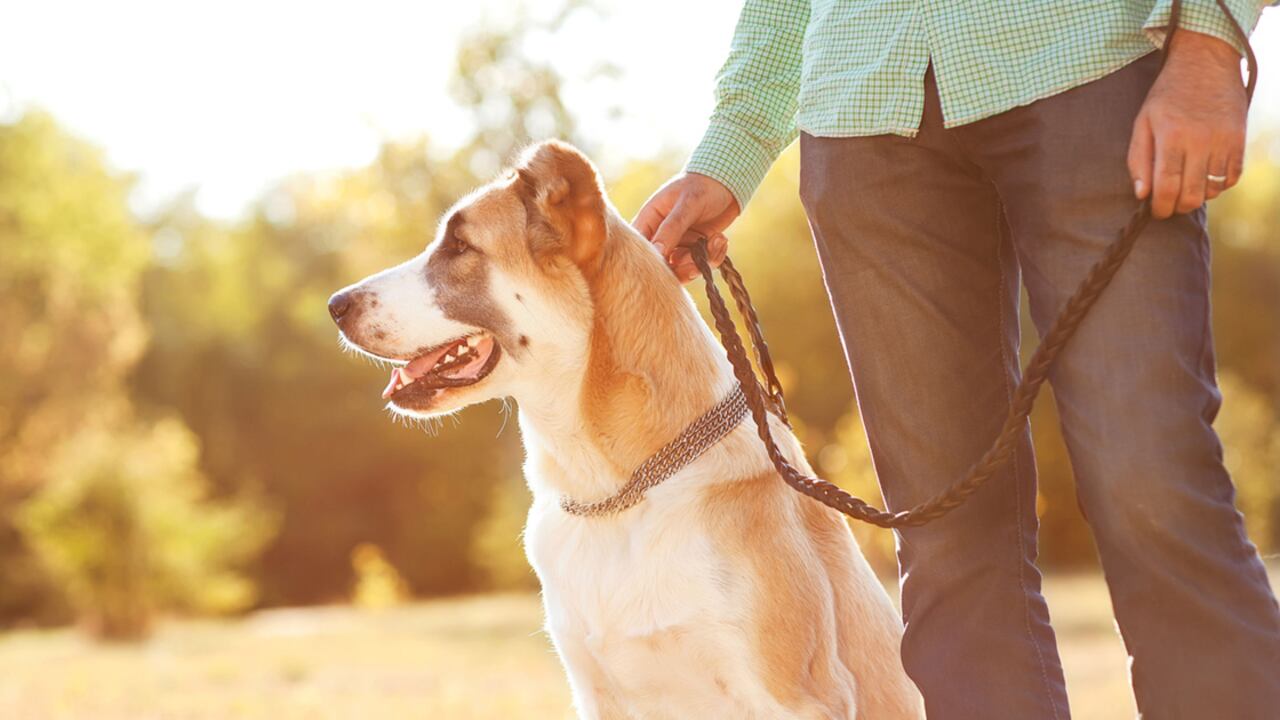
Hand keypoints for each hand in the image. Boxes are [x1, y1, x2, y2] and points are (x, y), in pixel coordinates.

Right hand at [632, 172, 739, 282]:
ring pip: (683, 270)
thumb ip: (671, 229)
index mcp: (648, 222)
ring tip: (717, 240)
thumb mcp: (686, 204)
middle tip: (698, 262)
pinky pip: (700, 265)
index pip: (640, 250)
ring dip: (702, 261)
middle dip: (683, 268)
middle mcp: (660, 237)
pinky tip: (720, 239)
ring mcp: (677, 245)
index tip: (672, 263)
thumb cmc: (701, 186)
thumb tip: (656, 253)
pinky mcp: (694, 250)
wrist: (726, 182)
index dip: (652, 263)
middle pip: (661, 267)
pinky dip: (713, 256)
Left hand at [1128, 30, 1247, 218]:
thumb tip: (1142, 194)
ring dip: (1198, 196)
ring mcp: (1224, 140)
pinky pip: (1232, 177)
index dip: (1160, 206)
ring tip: (1186, 187)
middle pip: (1191, 194)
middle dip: (1177, 207)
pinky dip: (1218, 185)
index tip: (1155, 211)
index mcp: (1171, 136)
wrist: (1205, 63)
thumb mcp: (1143, 121)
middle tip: (1169, 204)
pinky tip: (1204, 177)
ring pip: (1213, 189)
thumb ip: (1138, 159)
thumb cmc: (1167, 95)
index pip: (1166, 186)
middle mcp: (1200, 140)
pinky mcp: (1240, 139)